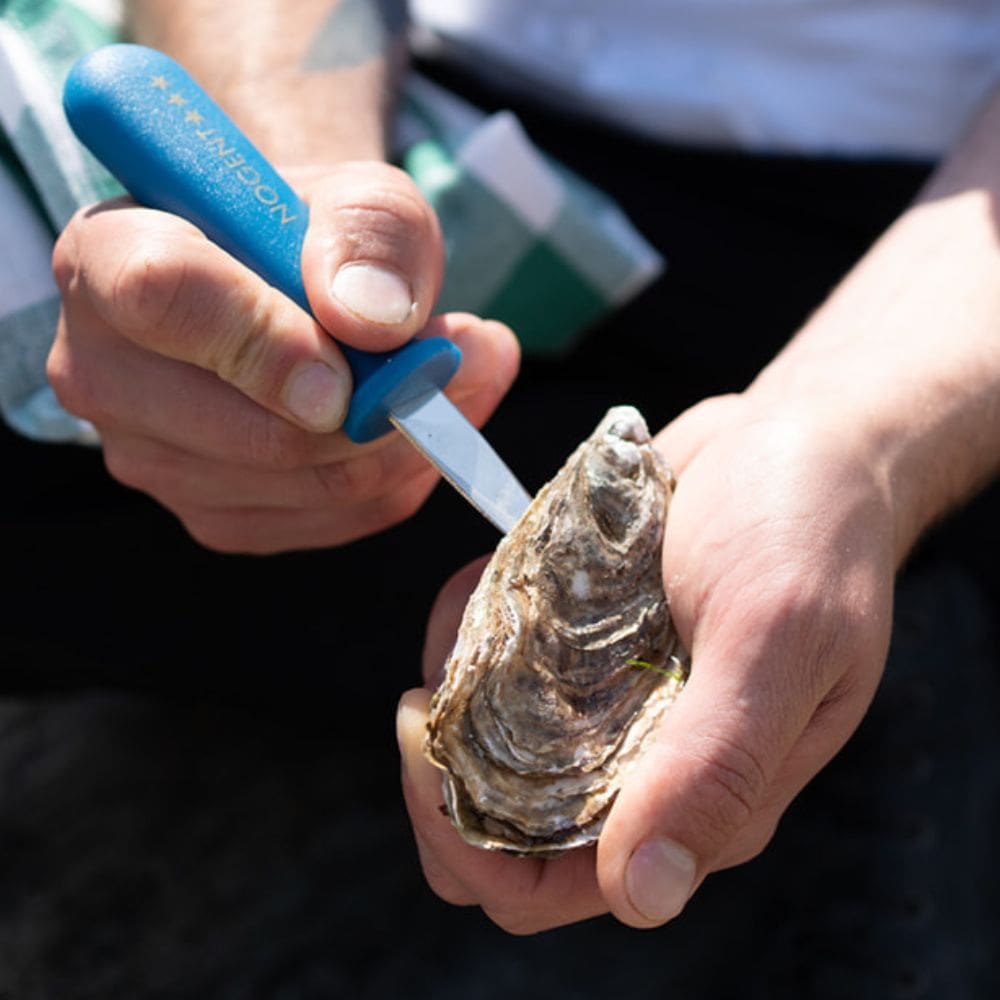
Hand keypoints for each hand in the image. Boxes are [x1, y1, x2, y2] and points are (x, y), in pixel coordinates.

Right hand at [48, 163, 519, 551]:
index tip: (362, 345)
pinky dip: (401, 474)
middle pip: (255, 430)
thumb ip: (369, 230)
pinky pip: (331, 518)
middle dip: (386, 401)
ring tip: (462, 373)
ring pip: (309, 484)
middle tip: (472, 349)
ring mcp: (154, 461)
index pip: (163, 295)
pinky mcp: (213, 515)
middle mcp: (106, 374)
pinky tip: (425, 422)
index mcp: (107, 260)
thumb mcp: (358, 192)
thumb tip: (374, 319)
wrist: (293, 290)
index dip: (272, 333)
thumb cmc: (314, 235)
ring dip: (412, 434)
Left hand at [397, 391, 896, 932]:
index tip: (426, 750)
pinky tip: (494, 569)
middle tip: (428, 689)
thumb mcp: (775, 640)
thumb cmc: (809, 531)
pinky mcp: (590, 647)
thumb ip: (714, 767)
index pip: (546, 888)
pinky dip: (474, 624)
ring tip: (474, 602)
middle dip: (441, 768)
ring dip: (453, 682)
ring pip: (484, 741)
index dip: (468, 848)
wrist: (804, 442)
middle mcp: (644, 766)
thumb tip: (642, 897)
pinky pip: (501, 662)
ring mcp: (611, 704)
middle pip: (497, 826)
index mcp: (698, 798)